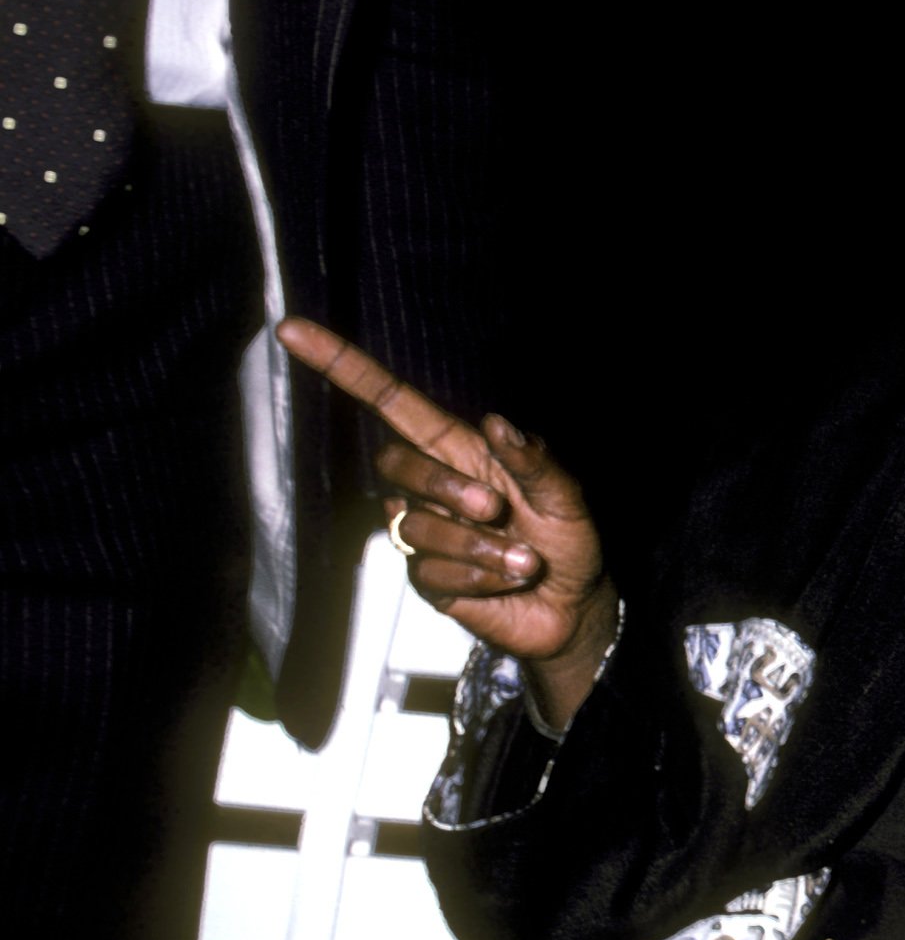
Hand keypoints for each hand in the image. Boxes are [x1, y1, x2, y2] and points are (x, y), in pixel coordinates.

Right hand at [276, 317, 615, 725]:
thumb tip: (499, 423)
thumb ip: (534, 460)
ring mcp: (426, 531)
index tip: (295, 332)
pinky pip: (433, 571)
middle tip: (496, 510)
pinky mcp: (426, 578)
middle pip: (393, 463)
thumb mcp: (566, 495)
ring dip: (479, 545)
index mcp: (463, 450)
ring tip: (524, 559)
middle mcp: (436, 486)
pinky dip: (480, 576)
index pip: (391, 402)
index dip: (344, 366)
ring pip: (417, 526)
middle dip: (444, 486)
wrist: (573, 607)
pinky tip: (506, 579)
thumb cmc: (569, 541)